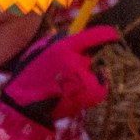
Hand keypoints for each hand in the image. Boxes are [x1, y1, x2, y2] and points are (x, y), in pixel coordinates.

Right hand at [2, 26, 118, 125]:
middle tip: (64, 72)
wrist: (26, 106)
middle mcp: (78, 61)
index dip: (107, 34)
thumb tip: (72, 32)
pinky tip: (78, 93)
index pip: (95, 36)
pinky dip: (93, 88)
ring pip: (91, 71)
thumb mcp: (37, 50)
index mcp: (64, 47)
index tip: (114, 35)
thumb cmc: (29, 77)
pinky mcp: (92, 93)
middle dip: (80, 61)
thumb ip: (56, 39)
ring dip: (82, 76)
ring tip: (64, 87)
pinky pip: (99, 85)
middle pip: (89, 56)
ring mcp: (86, 78)